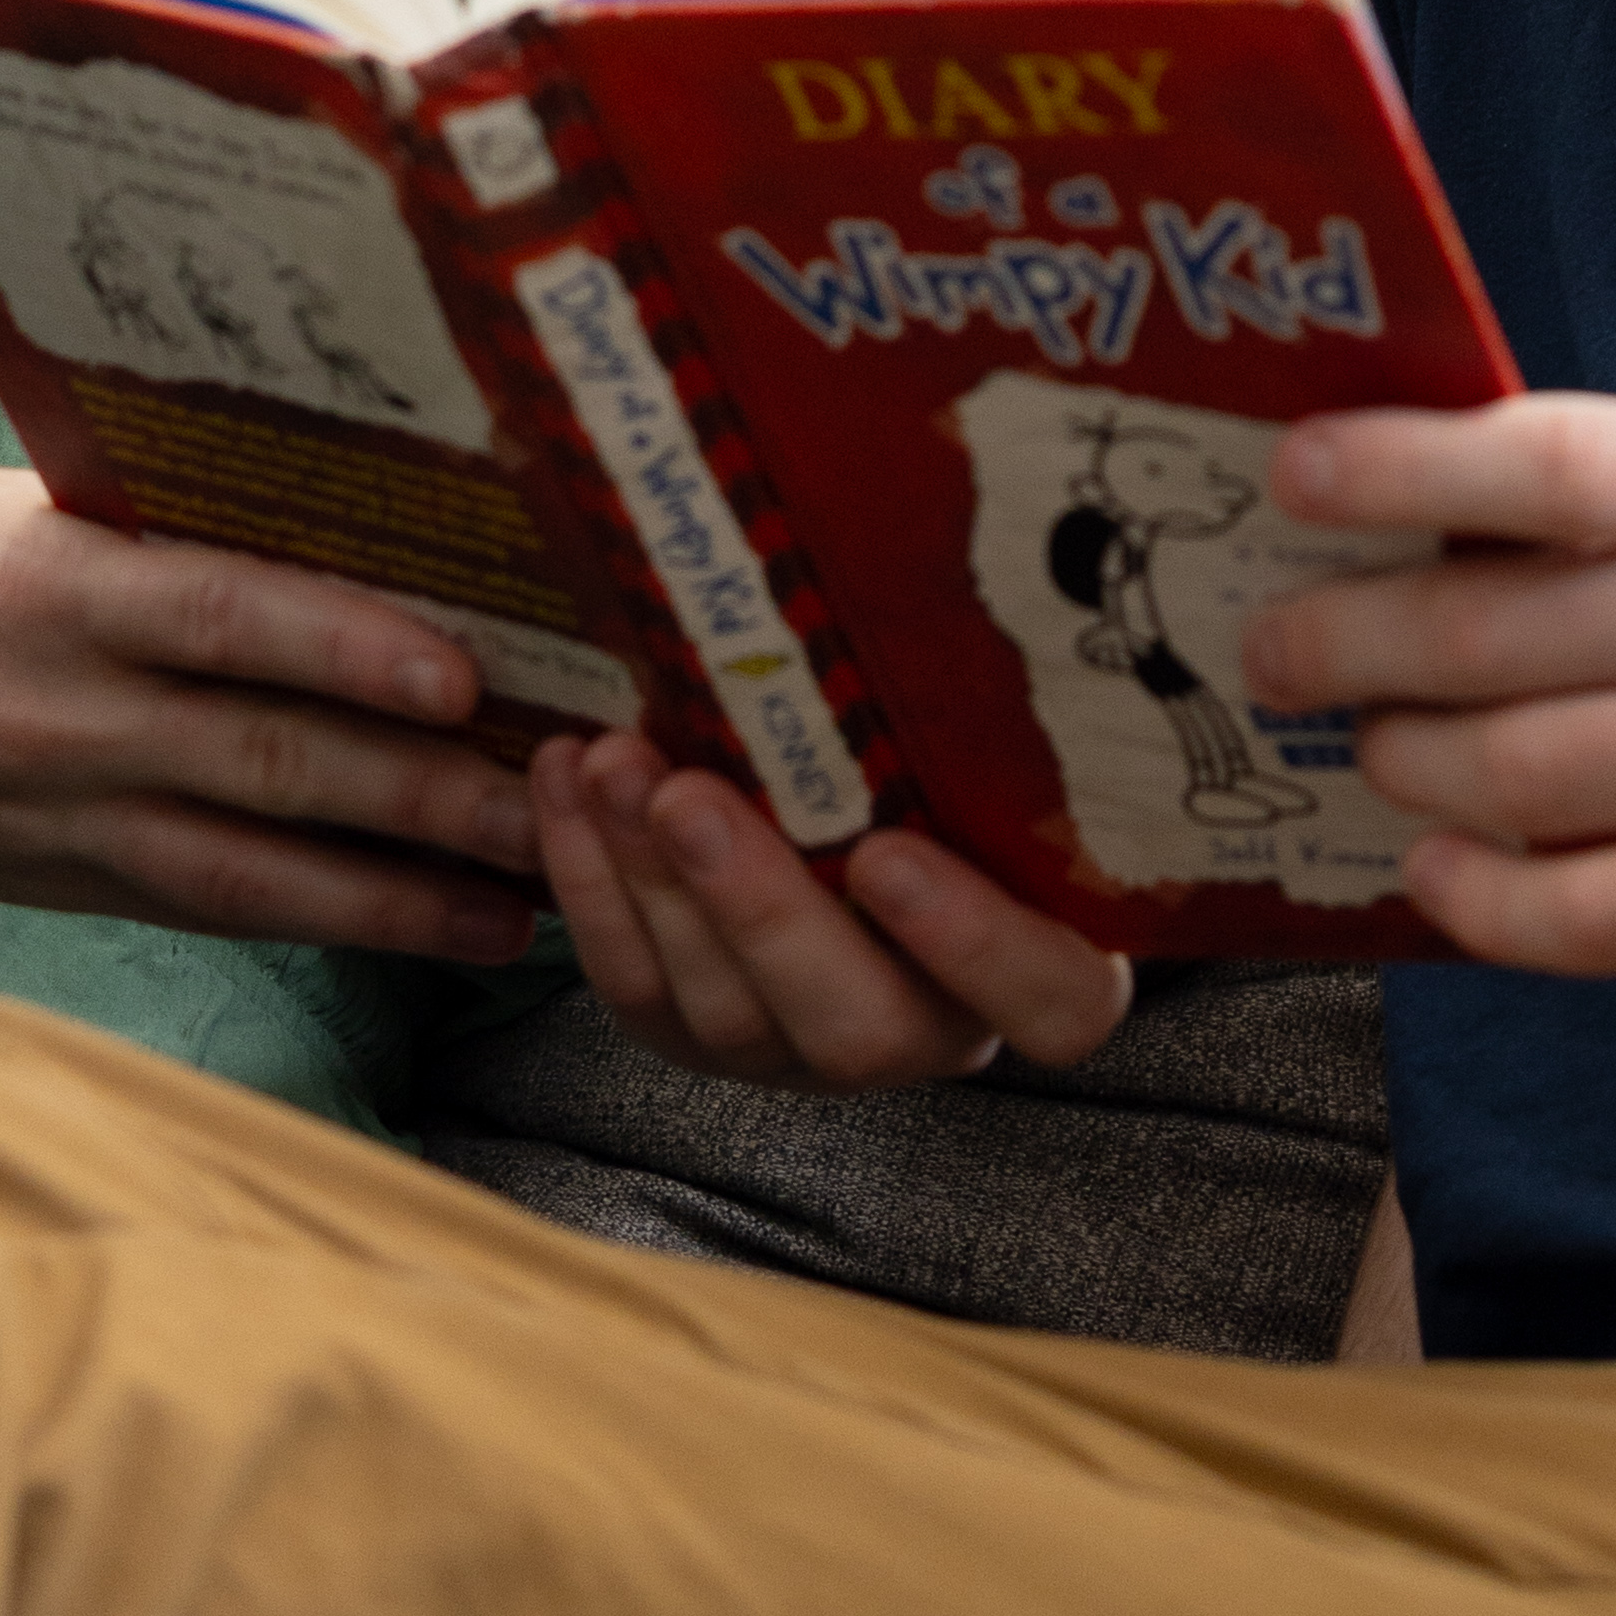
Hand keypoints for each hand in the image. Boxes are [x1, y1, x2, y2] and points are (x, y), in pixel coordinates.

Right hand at [0, 459, 549, 955]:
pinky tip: (422, 925)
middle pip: (265, 762)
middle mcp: (47, 712)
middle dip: (428, 795)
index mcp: (45, 587)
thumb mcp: (21, 507)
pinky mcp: (44, 881)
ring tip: (528, 906)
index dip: (348, 651)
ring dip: (403, 893)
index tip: (468, 678)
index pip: (220, 617)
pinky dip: (323, 916)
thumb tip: (358, 541)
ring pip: (251, 867)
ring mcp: (45, 814)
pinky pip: (204, 903)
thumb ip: (166, 537)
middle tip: (564, 806)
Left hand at [531, 731, 1137, 1086]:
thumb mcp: (994, 737)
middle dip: (758, 911)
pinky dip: (590, 883)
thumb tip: (1005, 565)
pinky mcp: (699, 1038)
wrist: (846, 788)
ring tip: (611, 763)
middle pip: (857, 1028)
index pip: (1049, 1004)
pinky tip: (566, 778)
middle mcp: (928, 1033)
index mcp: (1040, 973)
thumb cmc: (952, 756)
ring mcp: (803, 1051)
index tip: (888, 854)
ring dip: (653, 884)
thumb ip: (996, 708)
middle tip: (689, 798)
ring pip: (725, 1012)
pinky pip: (635, 988)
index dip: (974, 946)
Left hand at [1240, 397, 1615, 992]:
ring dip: (1411, 775)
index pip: (1551, 458)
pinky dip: (1486, 903)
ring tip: (1379, 762)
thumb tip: (1424, 514)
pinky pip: (1593, 910)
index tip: (1289, 476)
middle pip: (1495, 633)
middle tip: (1278, 655)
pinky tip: (1443, 881)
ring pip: (1520, 776)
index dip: (1397, 467)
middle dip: (1347, 649)